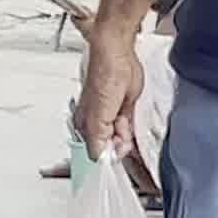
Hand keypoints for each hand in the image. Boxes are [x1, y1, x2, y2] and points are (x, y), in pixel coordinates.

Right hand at [75, 17, 146, 159]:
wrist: (119, 56)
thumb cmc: (105, 77)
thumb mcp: (97, 118)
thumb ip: (96, 142)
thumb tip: (99, 160)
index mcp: (85, 127)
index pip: (96, 154)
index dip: (107, 157)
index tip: (115, 157)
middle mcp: (97, 124)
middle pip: (110, 149)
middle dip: (119, 146)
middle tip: (121, 132)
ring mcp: (111, 118)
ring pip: (121, 140)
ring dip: (126, 137)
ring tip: (124, 119)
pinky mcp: (124, 111)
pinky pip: (129, 130)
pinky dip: (132, 131)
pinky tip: (128, 121)